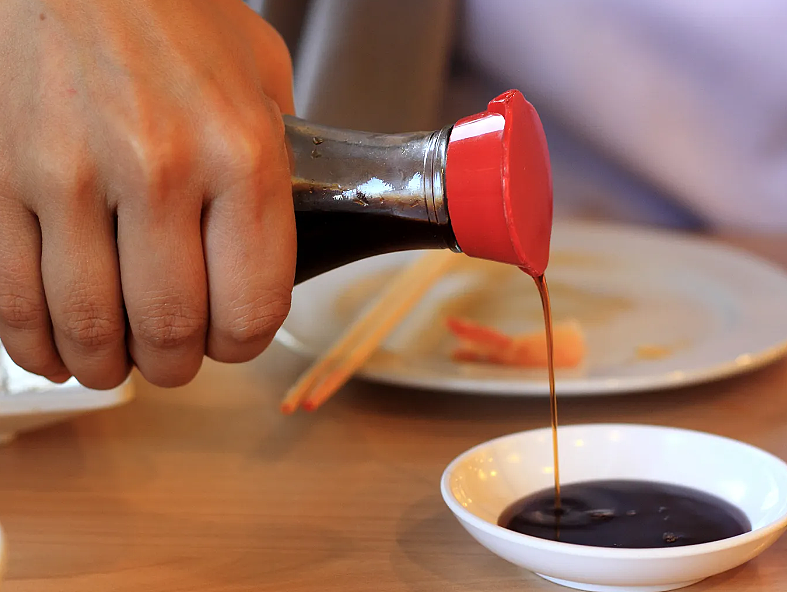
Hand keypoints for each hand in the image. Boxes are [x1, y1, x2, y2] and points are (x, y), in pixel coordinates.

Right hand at [0, 0, 295, 387]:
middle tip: (173, 358)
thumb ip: (279, 154)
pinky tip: (54, 346)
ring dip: (107, 364)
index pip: (252, 304)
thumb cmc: (171, 11)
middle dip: (176, 364)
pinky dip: (34, 343)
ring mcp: (68, 174)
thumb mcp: (260, 71)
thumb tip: (281, 224)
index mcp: (242, 152)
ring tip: (116, 360)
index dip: (242, 344)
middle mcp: (160, 168)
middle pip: (170, 329)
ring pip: (88, 326)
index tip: (230, 341)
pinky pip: (12, 297)